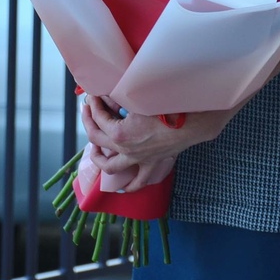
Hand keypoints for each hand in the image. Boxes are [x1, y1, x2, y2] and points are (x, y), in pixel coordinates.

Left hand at [81, 95, 235, 190]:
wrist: (191, 123)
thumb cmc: (167, 108)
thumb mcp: (139, 99)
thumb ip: (121, 96)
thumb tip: (109, 92)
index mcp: (119, 132)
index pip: (98, 117)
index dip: (93, 104)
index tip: (93, 94)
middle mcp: (125, 149)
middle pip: (97, 139)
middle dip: (89, 122)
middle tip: (88, 111)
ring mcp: (137, 159)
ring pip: (110, 167)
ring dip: (98, 159)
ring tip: (94, 151)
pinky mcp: (150, 164)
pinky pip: (138, 181)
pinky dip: (129, 185)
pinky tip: (123, 187)